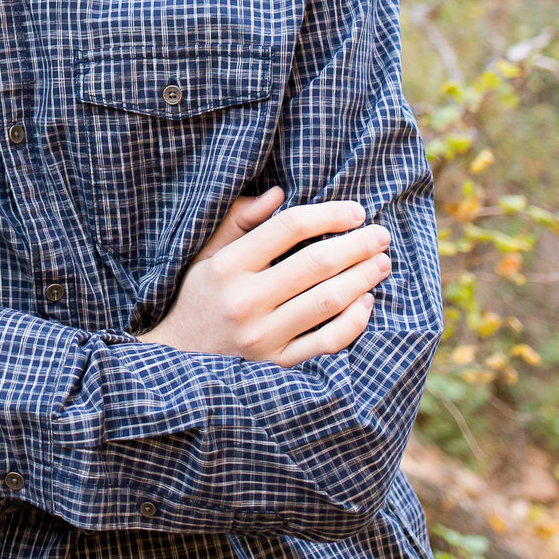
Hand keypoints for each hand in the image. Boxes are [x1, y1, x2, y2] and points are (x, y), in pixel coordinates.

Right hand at [138, 187, 392, 365]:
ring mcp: (262, 336)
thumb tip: (279, 194)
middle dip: (357, 245)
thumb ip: (239, 220)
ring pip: (326, 302)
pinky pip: (326, 344)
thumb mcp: (206, 253)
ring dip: (362, 279)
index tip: (356, 211)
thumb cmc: (198, 296)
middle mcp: (245, 301)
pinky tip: (365, 303)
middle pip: (315, 264)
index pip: (287, 228)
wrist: (176, 358)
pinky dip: (353, 322)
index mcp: (227, 266)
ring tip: (382, 263)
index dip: (328, 215)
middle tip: (381, 235)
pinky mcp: (276, 364)